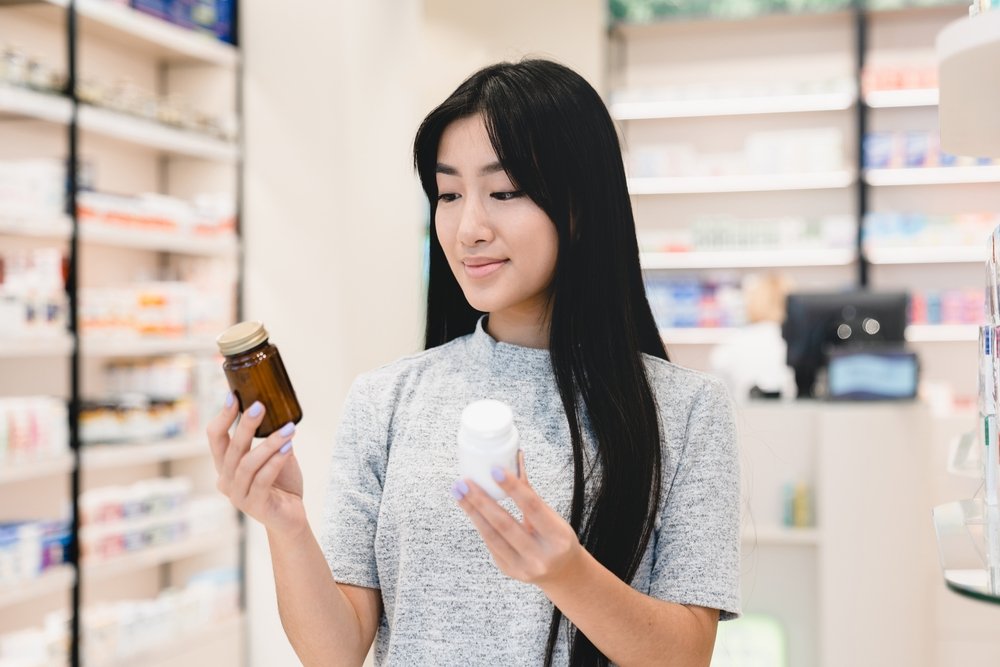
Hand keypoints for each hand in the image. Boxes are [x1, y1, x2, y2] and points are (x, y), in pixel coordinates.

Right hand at [207, 394, 305, 537]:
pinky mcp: (254, 506)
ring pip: (248, 464)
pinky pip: (262, 480)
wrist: (291, 518)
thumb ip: (272, 438)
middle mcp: (226, 480)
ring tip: (289, 429)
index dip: (222, 416)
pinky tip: (288, 449)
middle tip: (260, 406)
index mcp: (226, 465)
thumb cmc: (282, 484)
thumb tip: (279, 411)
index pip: (215, 437)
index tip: (233, 395)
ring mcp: (238, 495)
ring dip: (269, 443)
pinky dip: (275, 462)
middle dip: (245, 425)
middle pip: (231, 448)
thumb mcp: (275, 456)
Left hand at [453, 452, 583, 586]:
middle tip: (464, 482)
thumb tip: (516, 458)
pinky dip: (480, 523)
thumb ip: (530, 492)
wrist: (561, 573)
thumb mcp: (552, 516)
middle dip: (480, 501)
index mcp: (558, 537)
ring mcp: (523, 567)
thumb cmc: (556, 538)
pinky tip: (469, 508)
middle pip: (504, 524)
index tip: (494, 470)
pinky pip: (490, 543)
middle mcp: (540, 556)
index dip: (512, 487)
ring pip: (491, 535)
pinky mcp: (508, 570)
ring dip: (472, 511)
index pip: (532, 506)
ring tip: (458, 492)